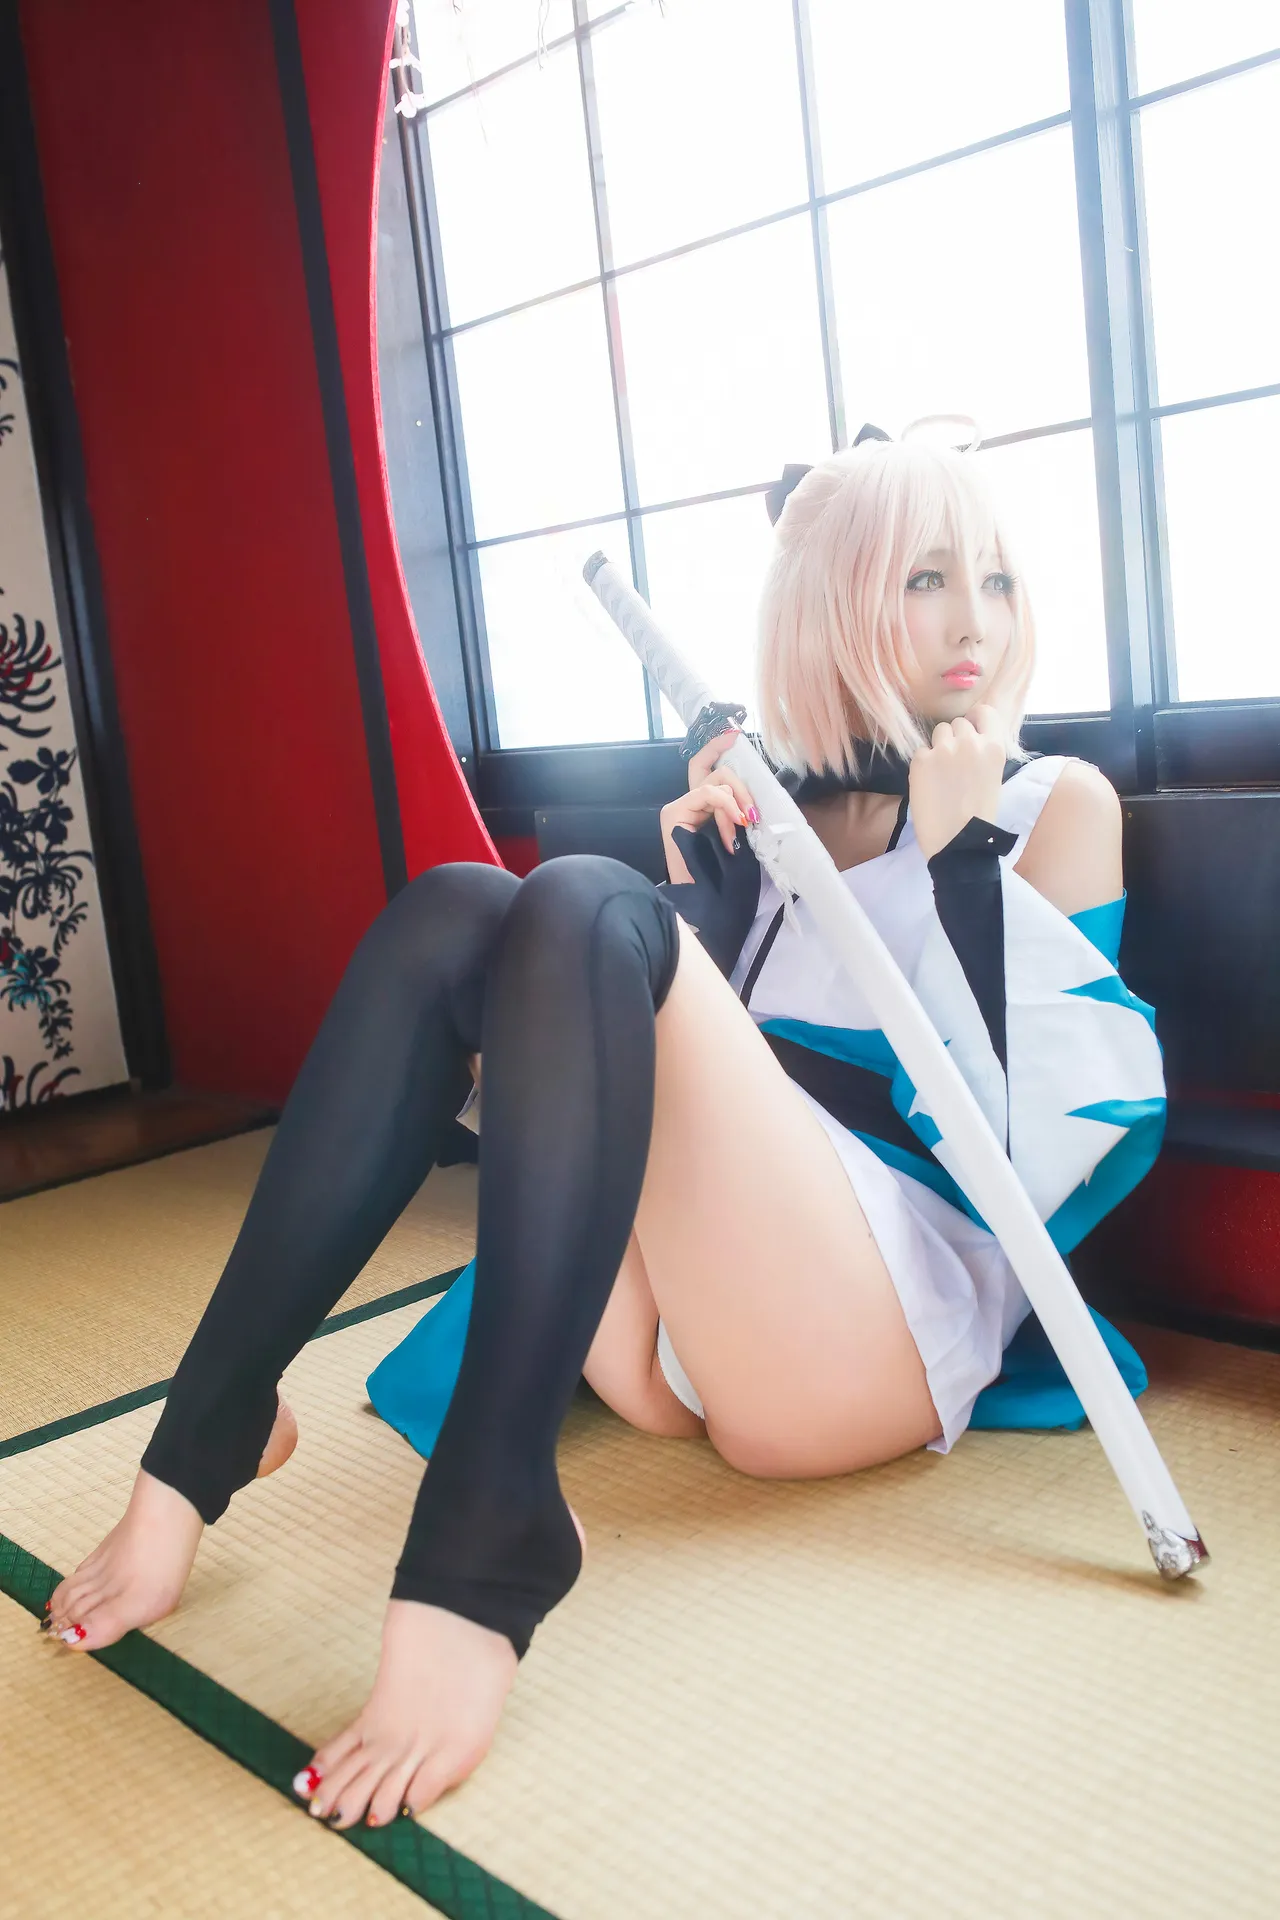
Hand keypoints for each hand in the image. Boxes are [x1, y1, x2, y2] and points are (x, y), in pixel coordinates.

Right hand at [660, 730, 758, 883]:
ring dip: (736, 800)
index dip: (716, 747)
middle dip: (740, 784)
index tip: (733, 733)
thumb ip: (737, 812)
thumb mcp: (735, 834)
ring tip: (743, 824)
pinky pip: (708, 793)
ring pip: (715, 780)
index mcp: (700, 806)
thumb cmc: (721, 874)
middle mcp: (687, 802)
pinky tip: (736, 822)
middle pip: (714, 770)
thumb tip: (753, 799)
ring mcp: (678, 806)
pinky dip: (726, 804)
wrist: (703, 898)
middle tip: (752, 810)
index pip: (704, 766)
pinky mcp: (674, 812)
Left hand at [908, 705, 1007, 862]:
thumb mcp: (993, 777)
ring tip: (940, 773)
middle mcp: (970, 742)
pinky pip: (921, 751)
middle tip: (954, 762)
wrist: (958, 842)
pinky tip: (928, 784)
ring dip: (939, 746)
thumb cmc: (979, 815)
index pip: (985, 712)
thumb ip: (983, 753)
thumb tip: (970, 738)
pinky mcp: (921, 760)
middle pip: (958, 723)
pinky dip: (923, 764)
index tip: (971, 729)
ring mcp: (944, 749)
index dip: (976, 719)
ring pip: (939, 732)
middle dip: (955, 738)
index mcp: (994, 747)